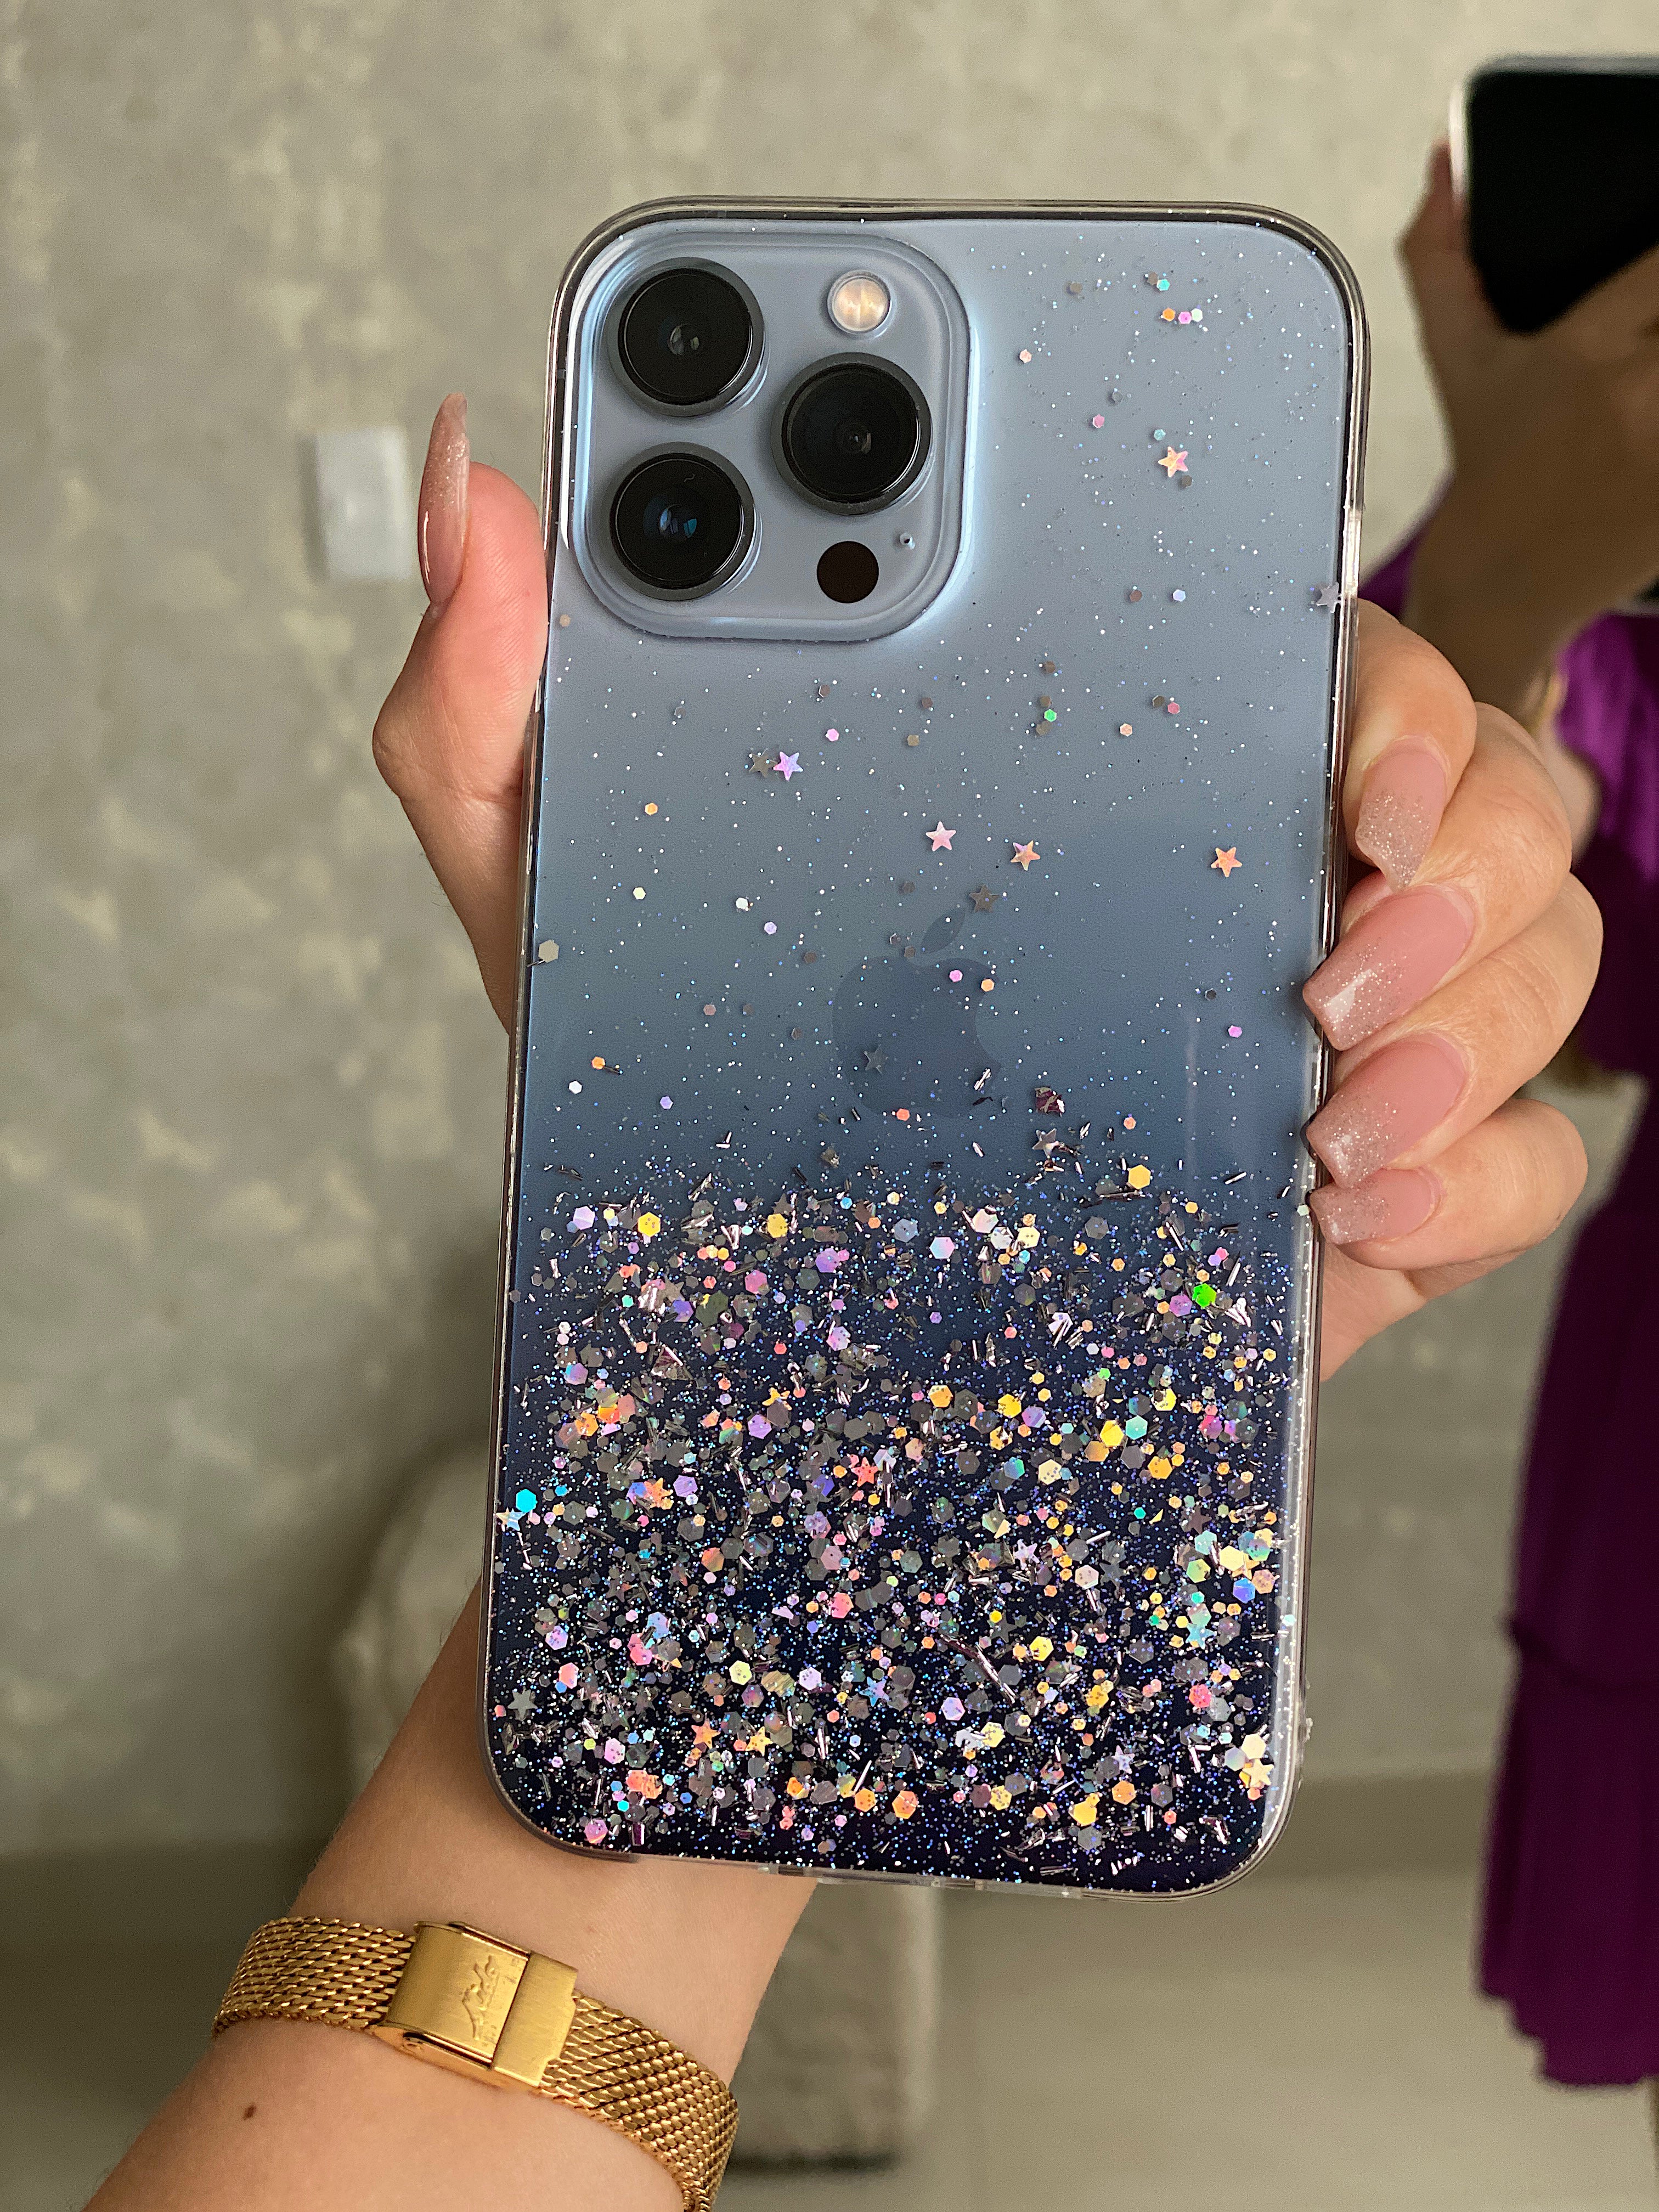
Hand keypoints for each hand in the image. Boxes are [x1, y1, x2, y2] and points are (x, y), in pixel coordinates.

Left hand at [376, 401, 1600, 1383]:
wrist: (744, 1300)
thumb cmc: (678, 1062)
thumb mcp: (564, 881)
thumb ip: (497, 695)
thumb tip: (475, 483)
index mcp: (1119, 760)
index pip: (1316, 651)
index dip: (1378, 680)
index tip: (1342, 741)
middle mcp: (1255, 874)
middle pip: (1484, 793)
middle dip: (1462, 856)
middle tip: (1335, 954)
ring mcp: (1331, 1035)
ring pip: (1535, 960)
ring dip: (1474, 1023)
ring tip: (1328, 1112)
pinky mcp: (1362, 1194)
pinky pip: (1513, 1161)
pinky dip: (1471, 1180)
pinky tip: (1345, 1210)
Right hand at [1400, 141, 1658, 715]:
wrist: (1502, 589)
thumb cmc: (1487, 463)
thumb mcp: (1457, 358)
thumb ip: (1441, 257)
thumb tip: (1443, 165)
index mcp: (1587, 349)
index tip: (1645, 264)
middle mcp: (1641, 394)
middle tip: (1649, 316)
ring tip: (1647, 356)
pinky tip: (1650, 396)